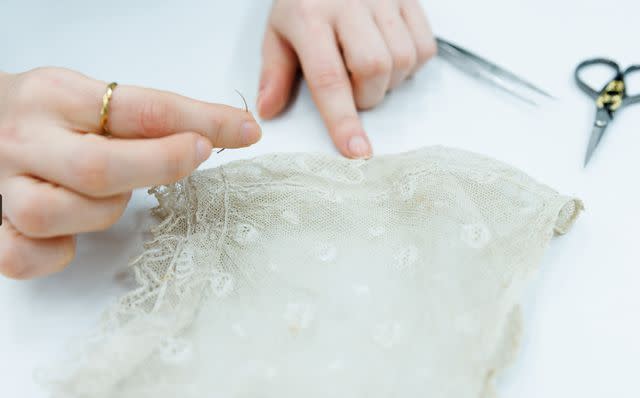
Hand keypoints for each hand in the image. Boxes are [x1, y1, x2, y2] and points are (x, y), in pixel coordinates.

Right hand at [0, 67, 260, 278]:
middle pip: (100, 167)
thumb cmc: (52, 112)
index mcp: (59, 96)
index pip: (142, 110)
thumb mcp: (95, 97)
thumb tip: (227, 131)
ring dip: (102, 211)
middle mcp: (28, 139)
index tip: (243, 131)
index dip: (201, 122)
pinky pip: (20, 256)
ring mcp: (3, 185)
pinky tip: (70, 239)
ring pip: (58, 213)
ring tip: (112, 196)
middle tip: (198, 155)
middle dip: (161, 167)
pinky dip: (52, 254)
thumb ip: (146, 118)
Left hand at [257, 0, 435, 157]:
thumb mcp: (278, 31)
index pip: (328, 77)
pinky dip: (411, 63)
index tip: (355, 150)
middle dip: (367, 96)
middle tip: (353, 88)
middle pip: (374, 69)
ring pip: (403, 60)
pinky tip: (390, 54)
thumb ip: (275, 72)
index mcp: (308, 16)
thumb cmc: (304, 1)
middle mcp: (349, 4)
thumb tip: (269, 110)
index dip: (342, 119)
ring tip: (369, 69)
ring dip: (389, 81)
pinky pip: (424, 46)